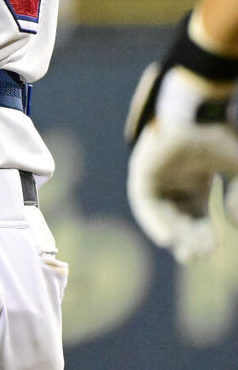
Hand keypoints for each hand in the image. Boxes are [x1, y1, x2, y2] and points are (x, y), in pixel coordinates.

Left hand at [126, 64, 237, 261]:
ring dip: (173, 232)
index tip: (212, 249)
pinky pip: (143, 201)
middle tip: (196, 256)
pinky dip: (152, 220)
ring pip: (161, 213)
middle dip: (188, 239)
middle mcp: (175, 180)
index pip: (197, 217)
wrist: (201, 113)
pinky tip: (166, 237)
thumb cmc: (222, 137)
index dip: (204, 235)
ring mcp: (157, 174)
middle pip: (178, 218)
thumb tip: (232, 224)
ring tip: (185, 249)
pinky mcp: (142, 169)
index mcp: (196, 181)